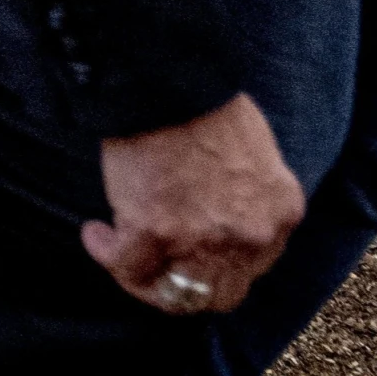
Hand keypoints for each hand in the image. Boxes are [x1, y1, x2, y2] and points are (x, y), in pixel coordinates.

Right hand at [86, 93, 303, 314]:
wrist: (172, 80)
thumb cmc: (207, 99)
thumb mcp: (255, 151)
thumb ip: (247, 191)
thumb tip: (213, 205)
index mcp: (280, 212)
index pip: (254, 267)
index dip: (216, 264)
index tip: (187, 248)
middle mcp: (250, 238)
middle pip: (220, 294)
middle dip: (185, 285)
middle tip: (156, 266)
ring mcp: (204, 242)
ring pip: (175, 296)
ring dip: (145, 281)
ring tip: (120, 254)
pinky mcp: (155, 235)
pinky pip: (127, 268)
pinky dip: (106, 254)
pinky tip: (96, 234)